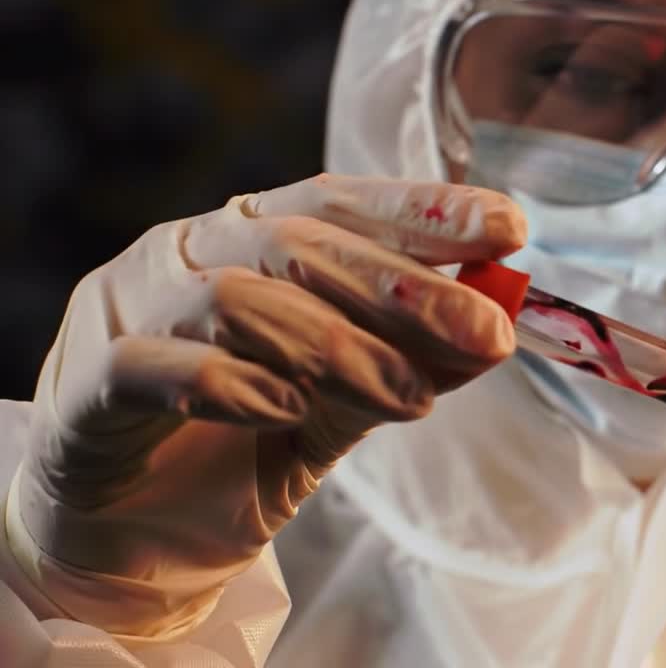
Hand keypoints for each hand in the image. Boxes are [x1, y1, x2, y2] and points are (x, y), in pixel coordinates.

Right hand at [11, 174, 524, 636]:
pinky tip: (286, 411)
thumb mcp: (347, 403)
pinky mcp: (86, 383)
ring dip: (338, 348)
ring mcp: (130, 307)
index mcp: (253, 237)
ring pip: (236, 298)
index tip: (510, 228)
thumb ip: (407, 364)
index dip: (426, 210)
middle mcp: (190, 251)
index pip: (344, 202)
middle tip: (486, 334)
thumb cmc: (245, 444)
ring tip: (410, 399)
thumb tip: (494, 334)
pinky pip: (153, 366)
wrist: (137, 533)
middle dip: (408, 288)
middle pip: (302, 243)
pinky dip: (229, 384)